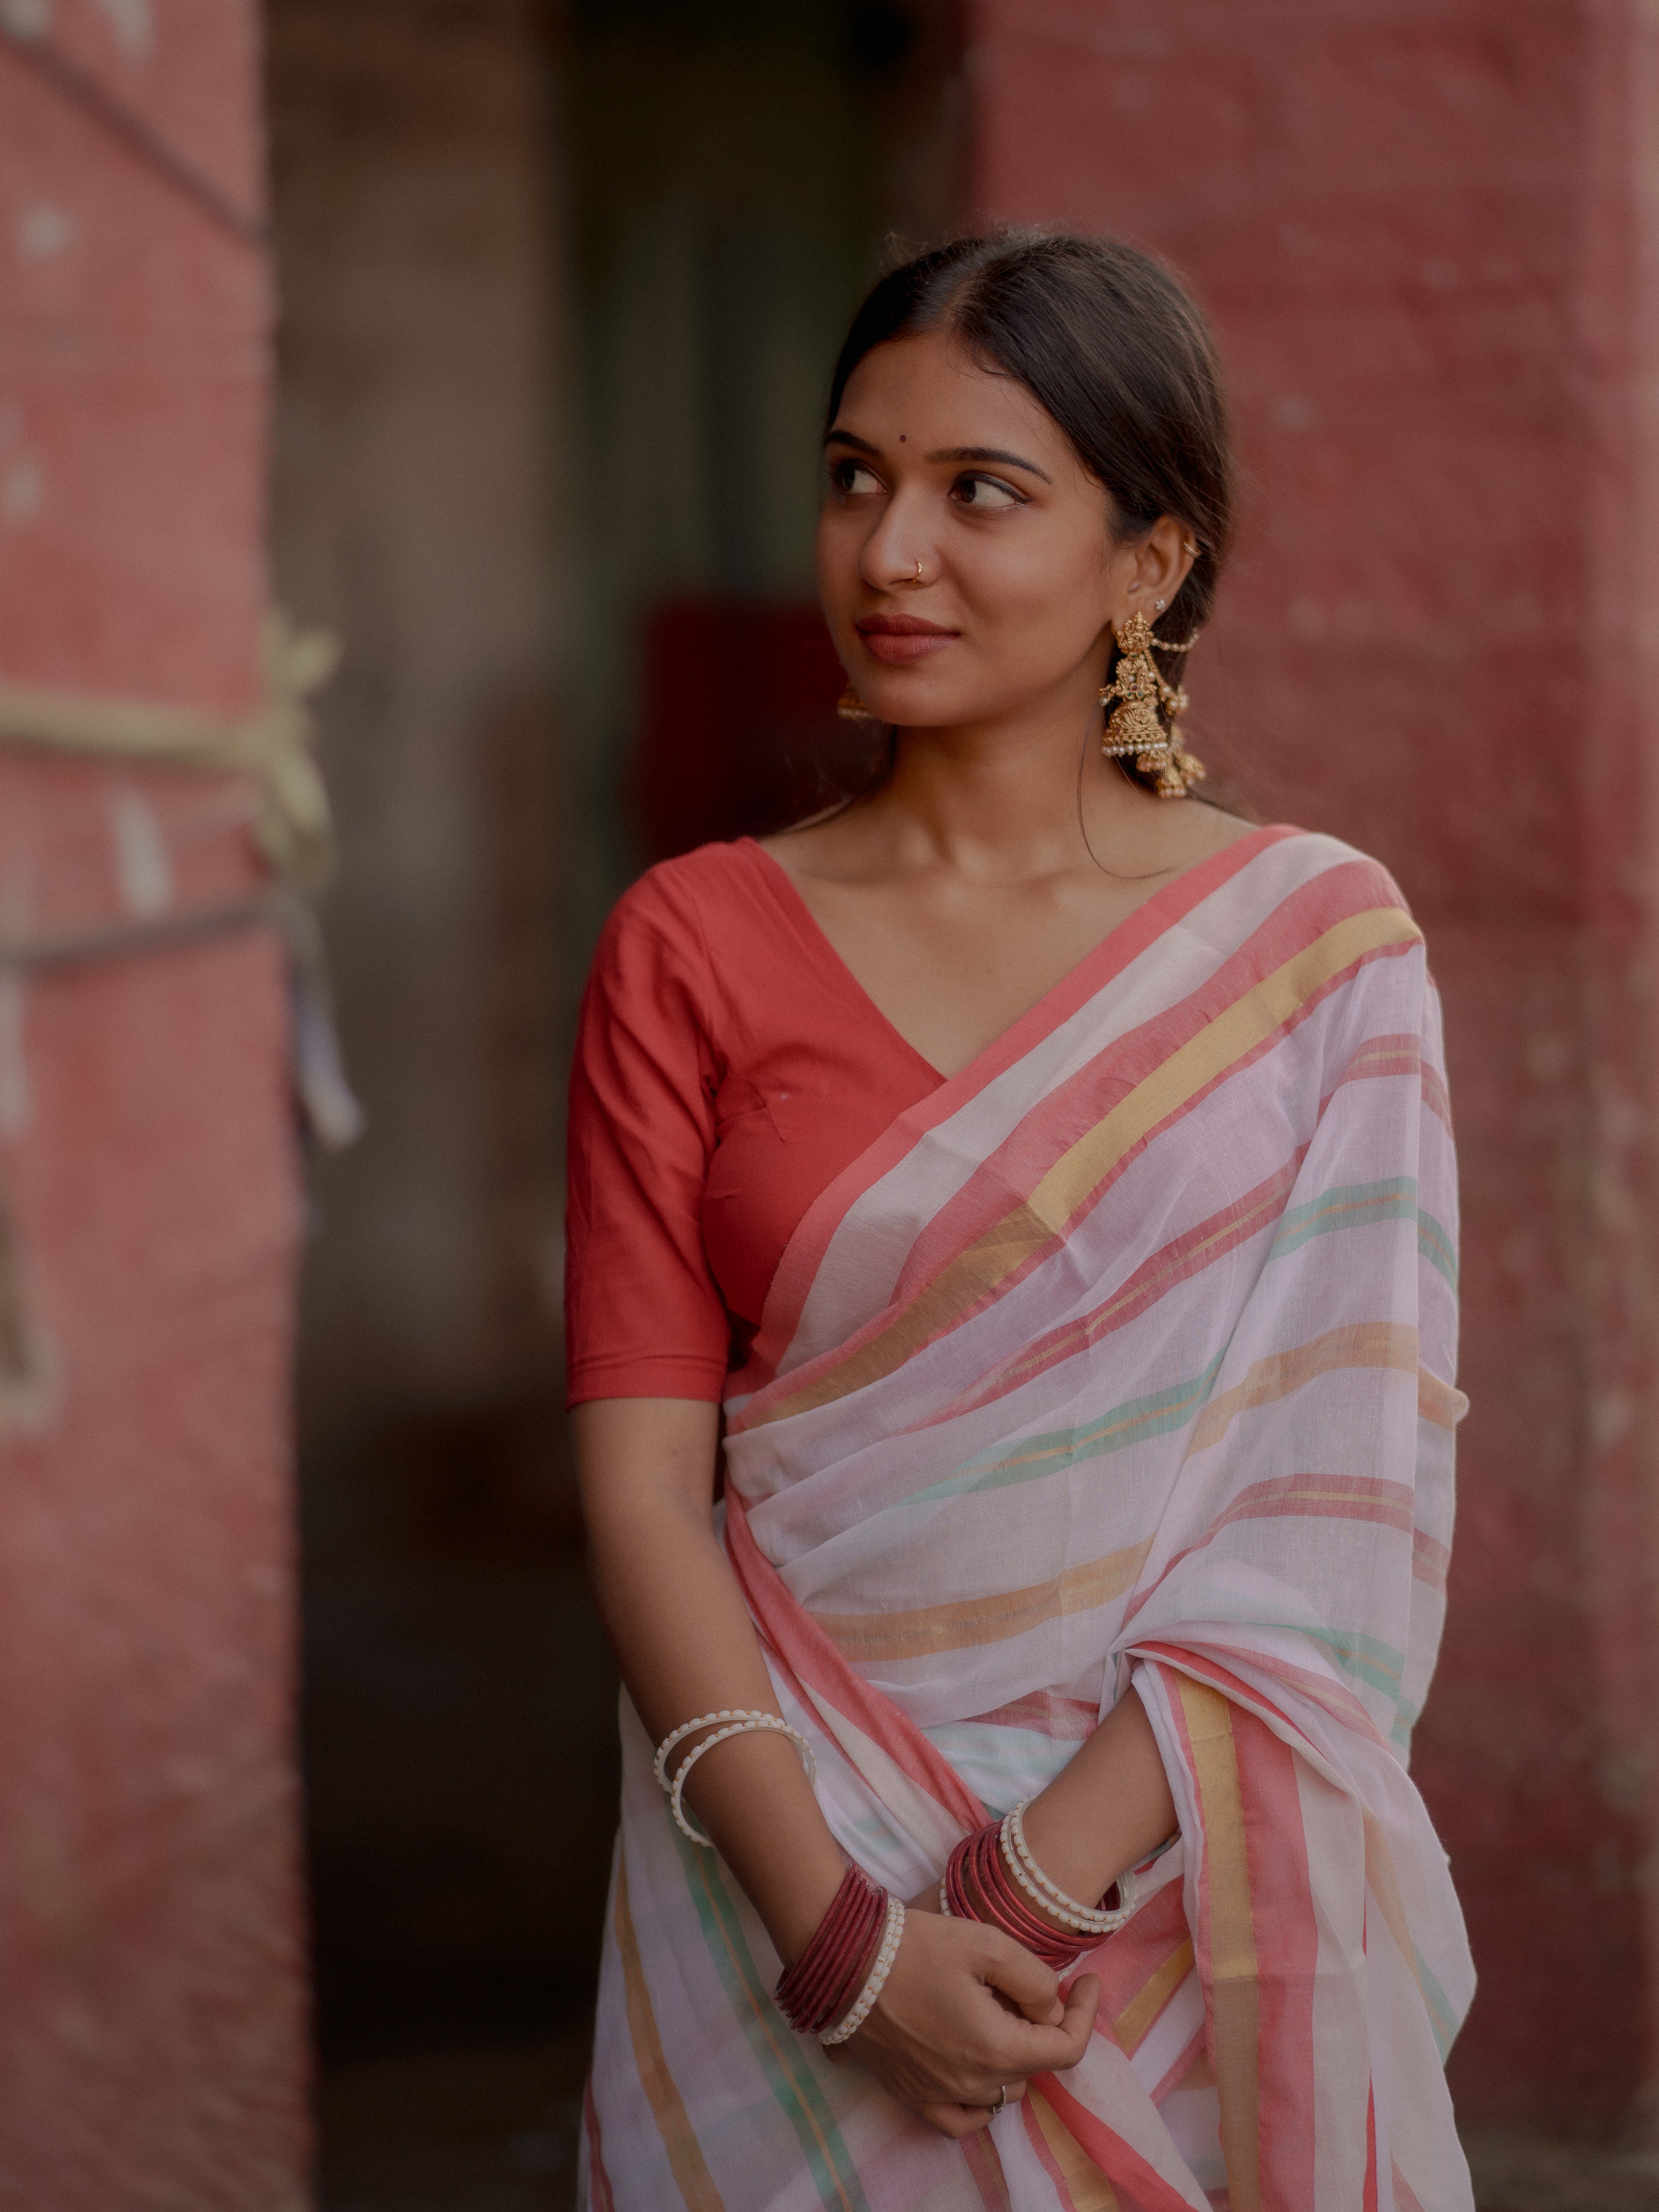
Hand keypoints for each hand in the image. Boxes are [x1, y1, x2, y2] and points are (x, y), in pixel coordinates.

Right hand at [828, 1905, 1099, 2137]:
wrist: (847, 1960)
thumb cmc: (917, 1946)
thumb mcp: (988, 1943)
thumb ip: (1034, 1978)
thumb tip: (1052, 2006)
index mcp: (995, 2049)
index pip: (1066, 2048)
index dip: (1085, 2013)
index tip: (1088, 1981)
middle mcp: (971, 2084)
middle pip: (1032, 2066)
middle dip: (1043, 2026)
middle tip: (1029, 1985)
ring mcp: (938, 2095)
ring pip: (1003, 2092)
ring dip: (1015, 2059)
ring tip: (1001, 2016)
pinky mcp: (911, 2095)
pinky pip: (961, 2119)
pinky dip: (980, 2104)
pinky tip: (980, 2074)